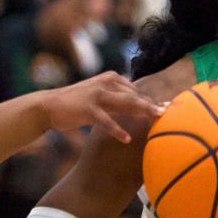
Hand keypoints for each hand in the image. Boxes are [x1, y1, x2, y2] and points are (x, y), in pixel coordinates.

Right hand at [42, 71, 165, 142]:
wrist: (48, 105)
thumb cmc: (77, 103)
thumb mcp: (99, 97)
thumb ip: (117, 99)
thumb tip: (139, 107)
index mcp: (111, 78)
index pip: (137, 91)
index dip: (152, 101)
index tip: (167, 109)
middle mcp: (106, 83)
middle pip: (135, 96)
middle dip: (153, 105)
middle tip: (169, 114)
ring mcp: (97, 95)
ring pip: (125, 104)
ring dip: (143, 112)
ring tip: (156, 120)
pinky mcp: (87, 108)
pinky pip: (106, 121)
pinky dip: (117, 130)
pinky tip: (126, 139)